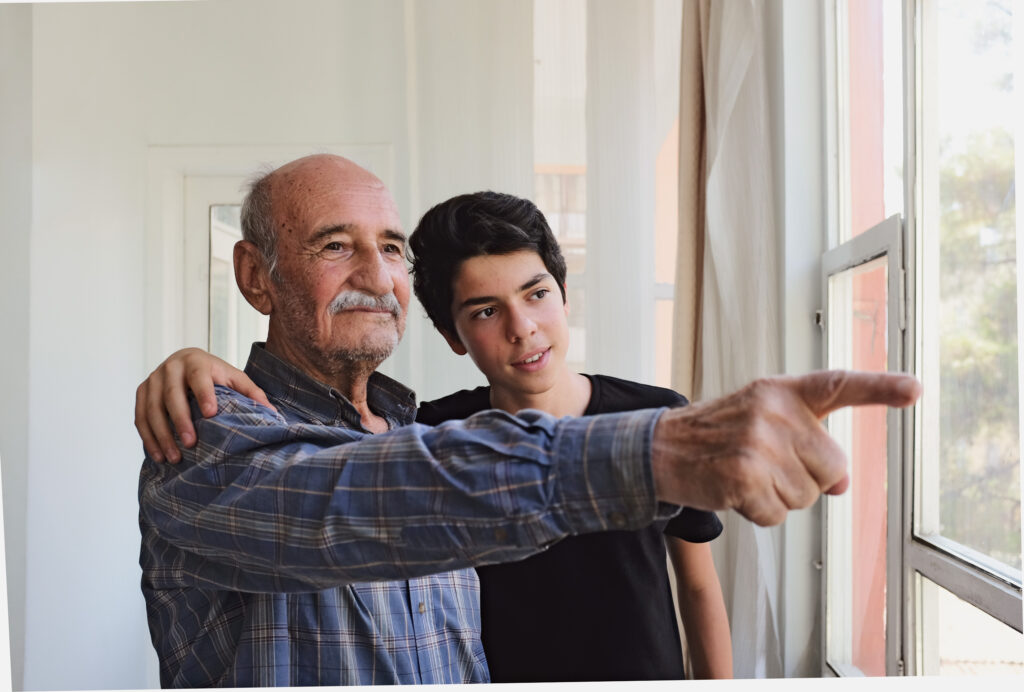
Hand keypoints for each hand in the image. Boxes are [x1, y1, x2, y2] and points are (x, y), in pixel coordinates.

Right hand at [134, 348, 273, 462]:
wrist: (187, 362)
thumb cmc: (215, 375)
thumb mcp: (235, 379)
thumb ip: (252, 393)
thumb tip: (273, 414)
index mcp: (196, 361)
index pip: (199, 376)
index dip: (204, 394)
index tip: (211, 414)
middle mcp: (171, 367)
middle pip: (172, 394)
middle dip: (180, 420)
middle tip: (191, 444)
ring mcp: (153, 379)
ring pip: (152, 408)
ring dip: (161, 434)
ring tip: (174, 458)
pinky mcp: (142, 392)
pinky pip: (140, 416)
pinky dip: (148, 437)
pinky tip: (158, 455)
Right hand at [651, 370, 920, 525]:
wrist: (659, 448)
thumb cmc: (716, 436)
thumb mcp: (763, 424)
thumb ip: (809, 443)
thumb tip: (841, 484)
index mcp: (782, 390)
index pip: (838, 384)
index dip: (881, 388)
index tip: (916, 390)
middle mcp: (773, 411)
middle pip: (833, 468)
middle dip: (806, 478)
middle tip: (764, 465)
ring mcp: (758, 443)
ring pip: (806, 496)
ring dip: (778, 497)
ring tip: (744, 475)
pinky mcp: (743, 476)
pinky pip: (778, 515)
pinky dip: (758, 513)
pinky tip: (733, 491)